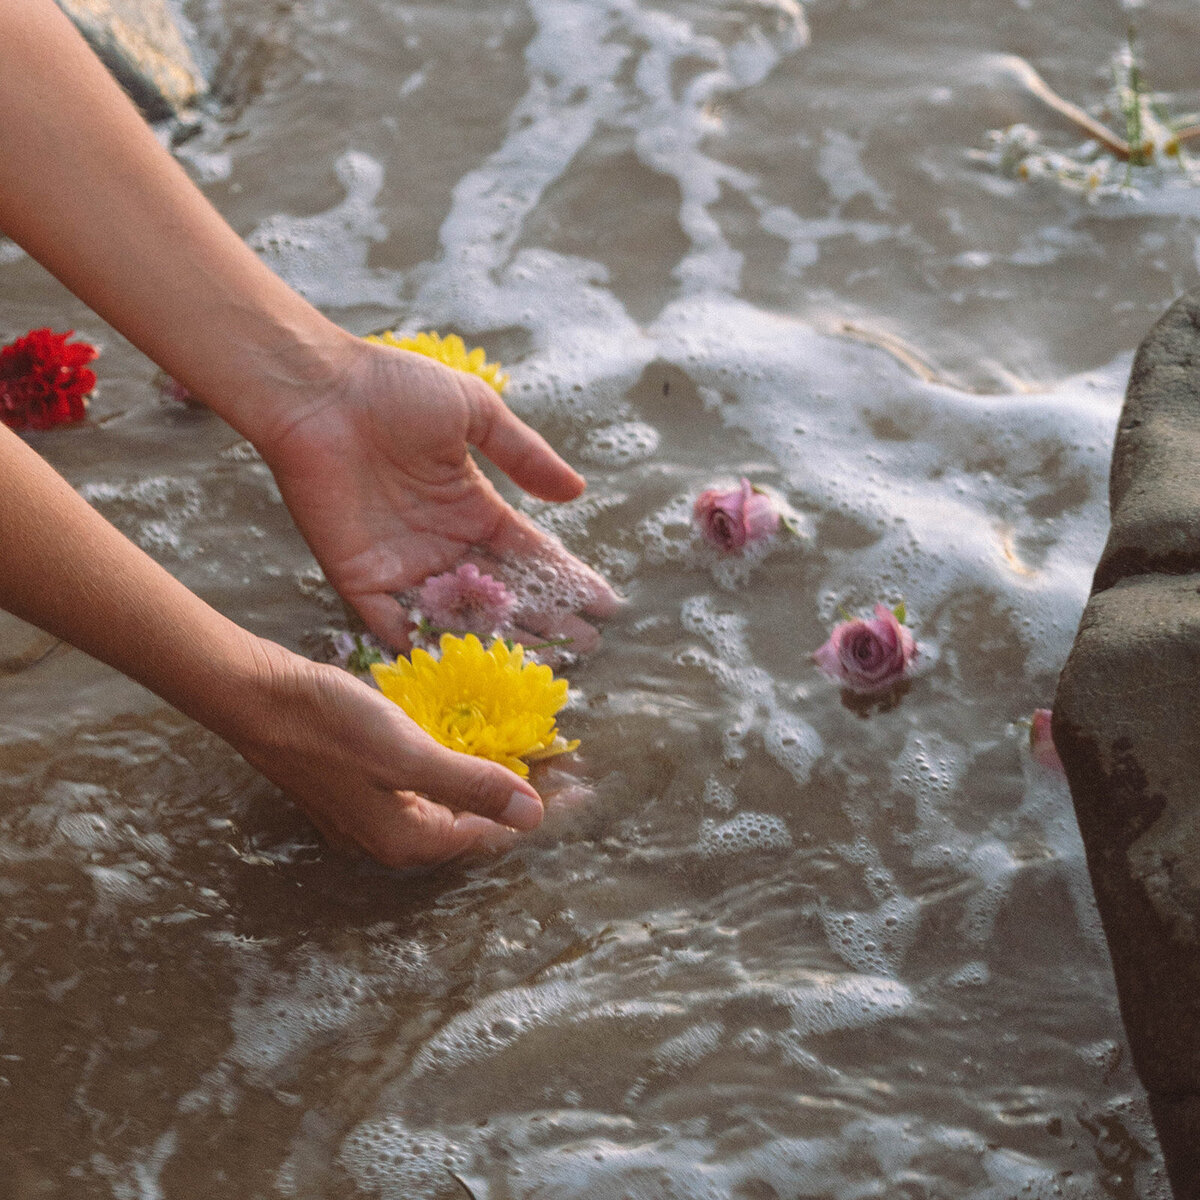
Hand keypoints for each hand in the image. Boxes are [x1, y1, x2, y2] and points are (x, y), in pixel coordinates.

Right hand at [231, 638, 544, 867]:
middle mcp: (391, 838)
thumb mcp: (406, 753)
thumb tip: (532, 817)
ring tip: (530, 752)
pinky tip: (469, 745)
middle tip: (564, 764)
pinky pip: (424, 787)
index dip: (541, 807)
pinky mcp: (359, 787)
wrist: (255, 696)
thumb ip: (470, 783)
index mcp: (409, 839)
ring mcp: (371, 815)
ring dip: (490, 779)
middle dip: (521, 796)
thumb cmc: (328, 724)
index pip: (493, 834)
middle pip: (473, 823)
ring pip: (449, 803)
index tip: (583, 784)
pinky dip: (456, 768)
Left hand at [255, 334, 619, 647]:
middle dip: (543, 620)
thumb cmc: (392, 388)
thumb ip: (523, 455)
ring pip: (456, 615)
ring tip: (538, 664)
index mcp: (470, 505)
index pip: (528, 553)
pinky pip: (392, 623)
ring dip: (495, 641)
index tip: (603, 605)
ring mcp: (401, 564)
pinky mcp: (358, 578)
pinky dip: (421, 646)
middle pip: (501, 593)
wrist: (317, 390)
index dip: (565, 579)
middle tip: (583, 649)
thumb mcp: (474, 412)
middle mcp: (441, 542)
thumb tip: (576, 491)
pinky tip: (460, 669)